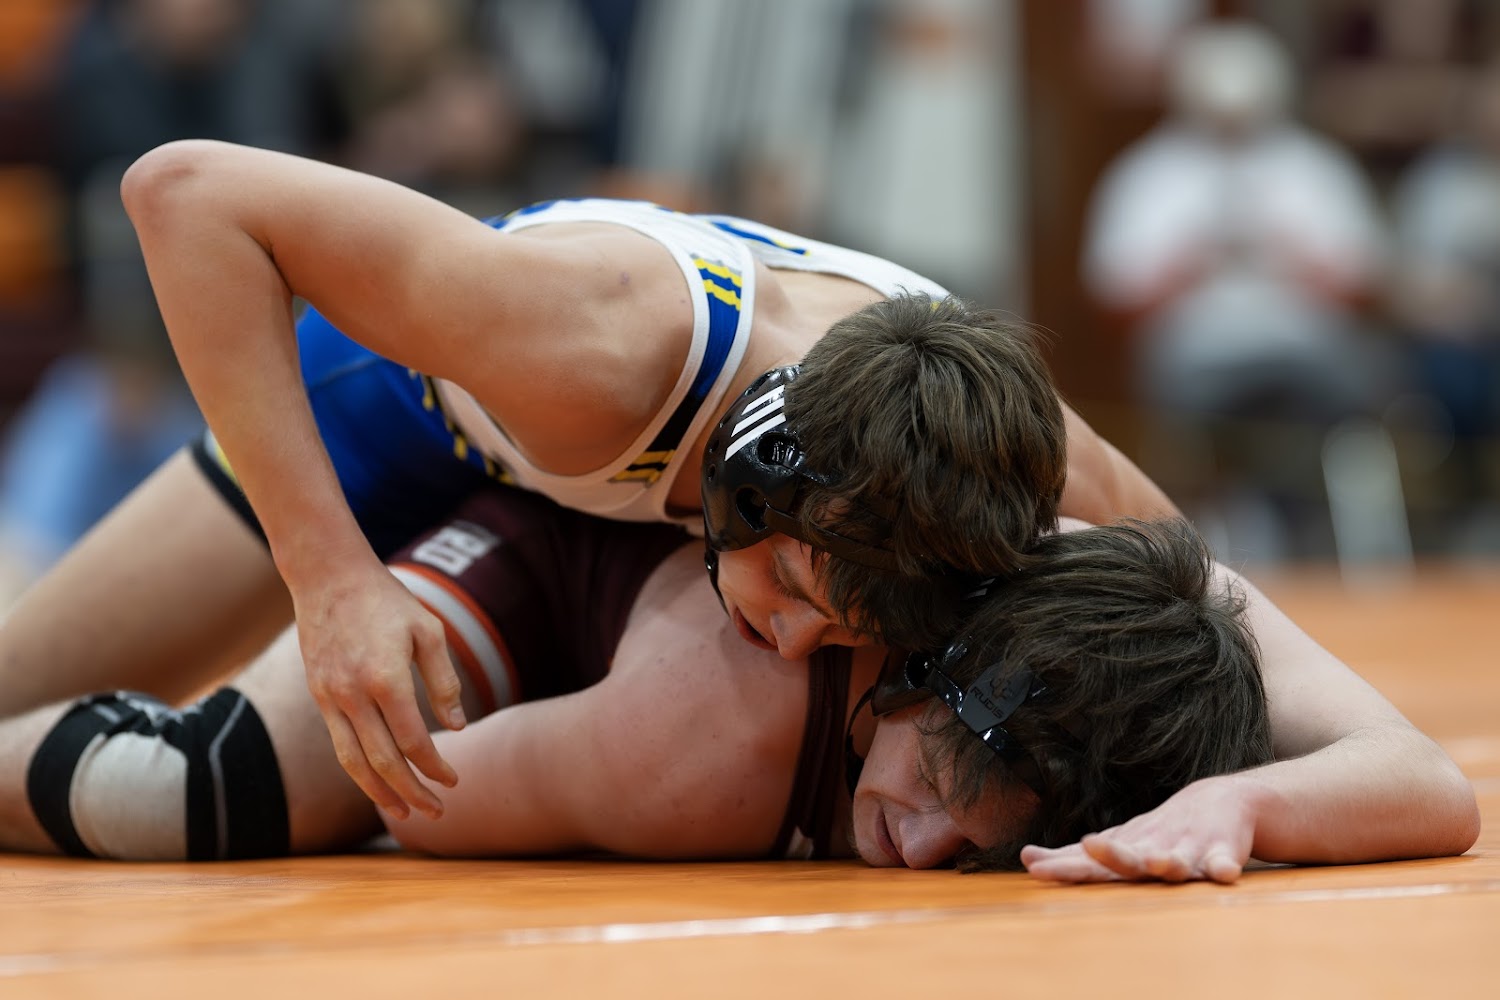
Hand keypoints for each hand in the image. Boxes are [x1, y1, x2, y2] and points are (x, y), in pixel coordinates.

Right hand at [294, 563, 466, 819]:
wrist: (328, 576)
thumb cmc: (388, 601)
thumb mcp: (429, 631)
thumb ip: (443, 681)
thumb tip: (457, 727)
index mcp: (386, 677)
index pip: (413, 741)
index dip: (435, 767)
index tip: (453, 780)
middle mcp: (353, 693)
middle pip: (383, 761)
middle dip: (412, 792)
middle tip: (437, 812)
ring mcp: (330, 696)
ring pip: (353, 762)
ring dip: (380, 794)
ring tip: (404, 814)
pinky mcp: (319, 694)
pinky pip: (339, 743)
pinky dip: (359, 769)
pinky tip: (378, 781)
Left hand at [1020, 776, 1256, 883]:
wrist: (1220, 801)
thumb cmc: (1158, 833)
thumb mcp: (1118, 844)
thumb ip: (1075, 860)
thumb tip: (1027, 862)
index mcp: (1126, 849)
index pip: (1089, 862)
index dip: (1064, 865)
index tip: (1034, 865)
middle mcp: (1152, 847)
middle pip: (1129, 856)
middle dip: (1111, 855)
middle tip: (1090, 845)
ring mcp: (1187, 848)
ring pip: (1176, 860)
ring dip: (1167, 862)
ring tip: (1157, 863)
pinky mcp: (1222, 852)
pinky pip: (1223, 862)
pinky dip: (1223, 866)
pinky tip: (1223, 872)